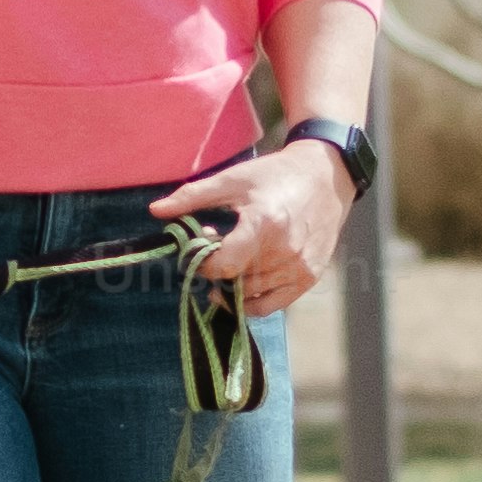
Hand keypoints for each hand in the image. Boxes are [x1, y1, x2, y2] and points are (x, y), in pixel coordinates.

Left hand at [144, 142, 353, 317]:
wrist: (326, 177)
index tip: (197, 249)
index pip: (224, 265)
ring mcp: (299, 267)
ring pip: (250, 294)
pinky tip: (241, 286)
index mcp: (264, 224)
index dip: (202, 262)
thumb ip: (192, 197)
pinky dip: (251, 302)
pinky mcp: (309, 277)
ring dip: (233, 282)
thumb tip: (155, 211)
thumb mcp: (233, 179)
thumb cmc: (275, 174)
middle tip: (216, 246)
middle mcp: (285, 250)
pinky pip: (271, 306)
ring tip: (234, 256)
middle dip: (217, 268)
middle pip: (235, 280)